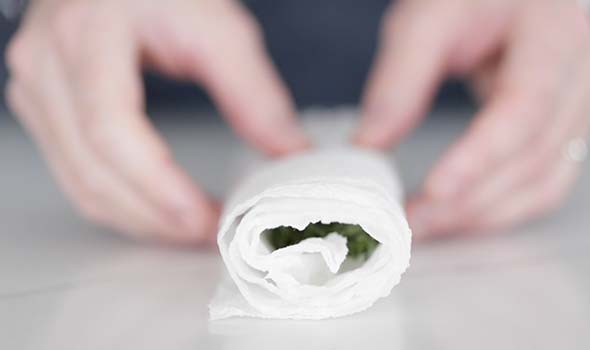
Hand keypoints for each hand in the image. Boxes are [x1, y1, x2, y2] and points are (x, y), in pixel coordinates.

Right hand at [5, 0, 307, 243]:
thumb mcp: (217, 28)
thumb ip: (253, 93)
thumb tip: (288, 154)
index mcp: (89, 34)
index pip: (111, 129)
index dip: (158, 186)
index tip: (205, 219)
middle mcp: (47, 64)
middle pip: (92, 168)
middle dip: (155, 217)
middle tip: (211, 235)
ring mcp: (37, 88)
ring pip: (80, 183)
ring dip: (139, 220)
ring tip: (192, 231)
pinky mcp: (43, 108)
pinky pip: (75, 175)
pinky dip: (119, 204)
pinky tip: (158, 213)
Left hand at [355, 0, 589, 238]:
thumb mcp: (427, 19)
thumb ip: (399, 79)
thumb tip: (369, 146)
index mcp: (554, 34)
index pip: (525, 106)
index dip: (481, 155)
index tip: (433, 190)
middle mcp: (582, 75)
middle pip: (533, 155)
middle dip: (468, 199)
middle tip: (411, 222)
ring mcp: (583, 107)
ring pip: (543, 182)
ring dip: (481, 215)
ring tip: (427, 227)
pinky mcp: (569, 131)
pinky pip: (545, 186)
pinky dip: (500, 210)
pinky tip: (458, 219)